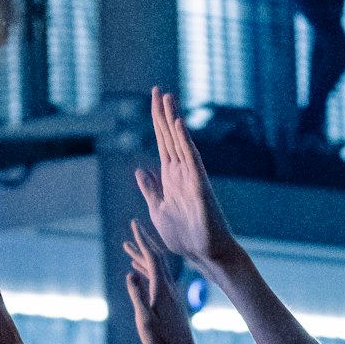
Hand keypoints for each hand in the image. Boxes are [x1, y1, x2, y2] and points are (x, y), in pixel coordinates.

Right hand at [123, 220, 197, 343]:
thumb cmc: (162, 340)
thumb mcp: (145, 319)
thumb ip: (138, 297)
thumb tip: (130, 274)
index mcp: (161, 287)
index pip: (152, 256)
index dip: (142, 239)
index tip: (134, 224)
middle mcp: (167, 286)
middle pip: (155, 258)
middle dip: (143, 242)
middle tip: (133, 227)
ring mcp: (168, 293)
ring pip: (154, 268)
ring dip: (142, 256)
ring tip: (128, 248)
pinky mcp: (168, 301)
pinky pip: (155, 279)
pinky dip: (145, 270)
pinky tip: (138, 272)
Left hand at [135, 89, 234, 271]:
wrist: (204, 254)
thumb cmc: (184, 236)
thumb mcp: (158, 210)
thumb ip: (150, 189)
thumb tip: (140, 170)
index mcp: (170, 177)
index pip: (162, 143)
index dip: (156, 122)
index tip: (153, 101)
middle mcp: (181, 172)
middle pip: (169, 136)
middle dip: (162, 113)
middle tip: (158, 89)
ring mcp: (191, 176)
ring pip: (179, 142)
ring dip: (172, 120)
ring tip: (167, 97)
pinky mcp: (198, 185)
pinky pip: (190, 158)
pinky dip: (183, 140)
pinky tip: (178, 123)